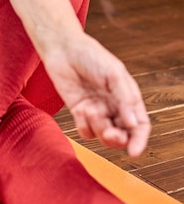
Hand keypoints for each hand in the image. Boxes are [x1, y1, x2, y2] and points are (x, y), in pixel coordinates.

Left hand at [44, 33, 150, 156]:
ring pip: (103, 136)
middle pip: (123, 136)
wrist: (63, 50)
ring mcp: (97, 112)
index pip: (140, 126)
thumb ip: (125, 99)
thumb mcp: (114, 74)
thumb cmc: (91, 57)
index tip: (134, 152)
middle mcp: (114, 107)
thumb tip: (133, 125)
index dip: (139, 141)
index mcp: (128, 98)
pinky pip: (86, 132)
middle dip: (117, 139)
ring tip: (90, 109)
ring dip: (98, 127)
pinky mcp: (80, 113)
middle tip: (109, 133)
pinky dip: (83, 125)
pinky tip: (80, 108)